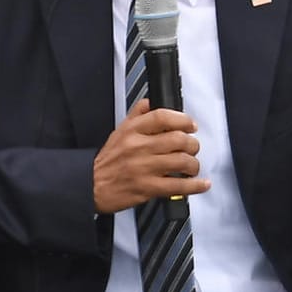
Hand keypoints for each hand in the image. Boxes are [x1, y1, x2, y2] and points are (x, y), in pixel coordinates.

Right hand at [93, 99, 210, 213]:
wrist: (90, 186)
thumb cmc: (107, 161)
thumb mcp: (118, 132)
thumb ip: (136, 116)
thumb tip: (151, 103)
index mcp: (132, 131)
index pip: (162, 117)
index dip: (183, 120)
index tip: (191, 126)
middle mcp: (138, 147)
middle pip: (178, 139)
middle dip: (192, 144)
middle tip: (192, 148)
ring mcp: (143, 168)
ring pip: (181, 161)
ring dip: (193, 165)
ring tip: (192, 167)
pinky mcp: (147, 188)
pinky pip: (178, 186)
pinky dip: (195, 186)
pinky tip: (201, 184)